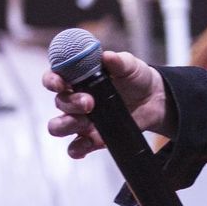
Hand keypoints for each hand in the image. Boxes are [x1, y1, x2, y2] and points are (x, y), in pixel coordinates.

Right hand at [44, 50, 168, 158]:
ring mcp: (82, 119)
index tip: (60, 83)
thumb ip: (119, 61)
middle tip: (90, 102)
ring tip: (87, 121)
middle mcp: (76, 99)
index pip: (54, 78)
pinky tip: (87, 144)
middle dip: (71, 103)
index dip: (52, 80)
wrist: (155, 100)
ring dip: (67, 124)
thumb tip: (107, 56)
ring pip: (58, 126)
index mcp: (79, 79)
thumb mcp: (131, 65)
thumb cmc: (136, 78)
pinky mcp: (92, 137)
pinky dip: (77, 149)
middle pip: (59, 103)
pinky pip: (75, 147)